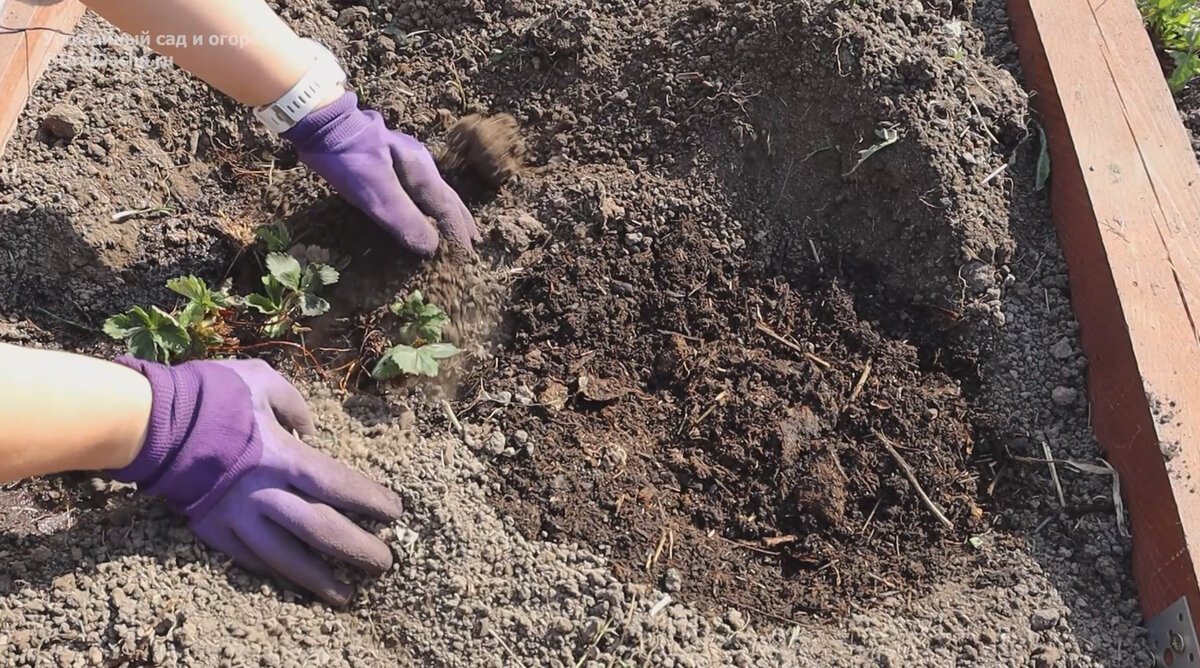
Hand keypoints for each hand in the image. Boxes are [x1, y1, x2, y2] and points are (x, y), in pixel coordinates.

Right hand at [108, 358, 403, 605]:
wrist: (148, 421)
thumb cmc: (210, 394)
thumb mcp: (261, 380)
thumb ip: (295, 404)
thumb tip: (311, 430)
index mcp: (281, 456)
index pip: (337, 485)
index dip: (369, 501)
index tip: (395, 513)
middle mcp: (263, 493)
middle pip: (320, 530)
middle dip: (356, 549)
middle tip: (385, 564)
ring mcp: (236, 516)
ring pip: (285, 558)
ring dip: (319, 579)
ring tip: (347, 596)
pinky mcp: (212, 530)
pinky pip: (250, 559)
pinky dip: (276, 572)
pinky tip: (296, 582)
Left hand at [283, 90, 476, 254]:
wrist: (320, 120)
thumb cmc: (349, 156)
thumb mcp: (376, 191)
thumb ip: (404, 218)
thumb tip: (431, 247)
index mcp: (421, 171)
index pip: (446, 208)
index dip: (457, 233)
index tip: (467, 254)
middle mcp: (419, 164)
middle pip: (446, 197)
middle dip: (460, 220)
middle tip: (473, 240)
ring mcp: (404, 160)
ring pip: (433, 192)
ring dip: (446, 212)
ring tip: (454, 227)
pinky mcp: (388, 161)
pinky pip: (416, 189)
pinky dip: (427, 204)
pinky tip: (422, 207)